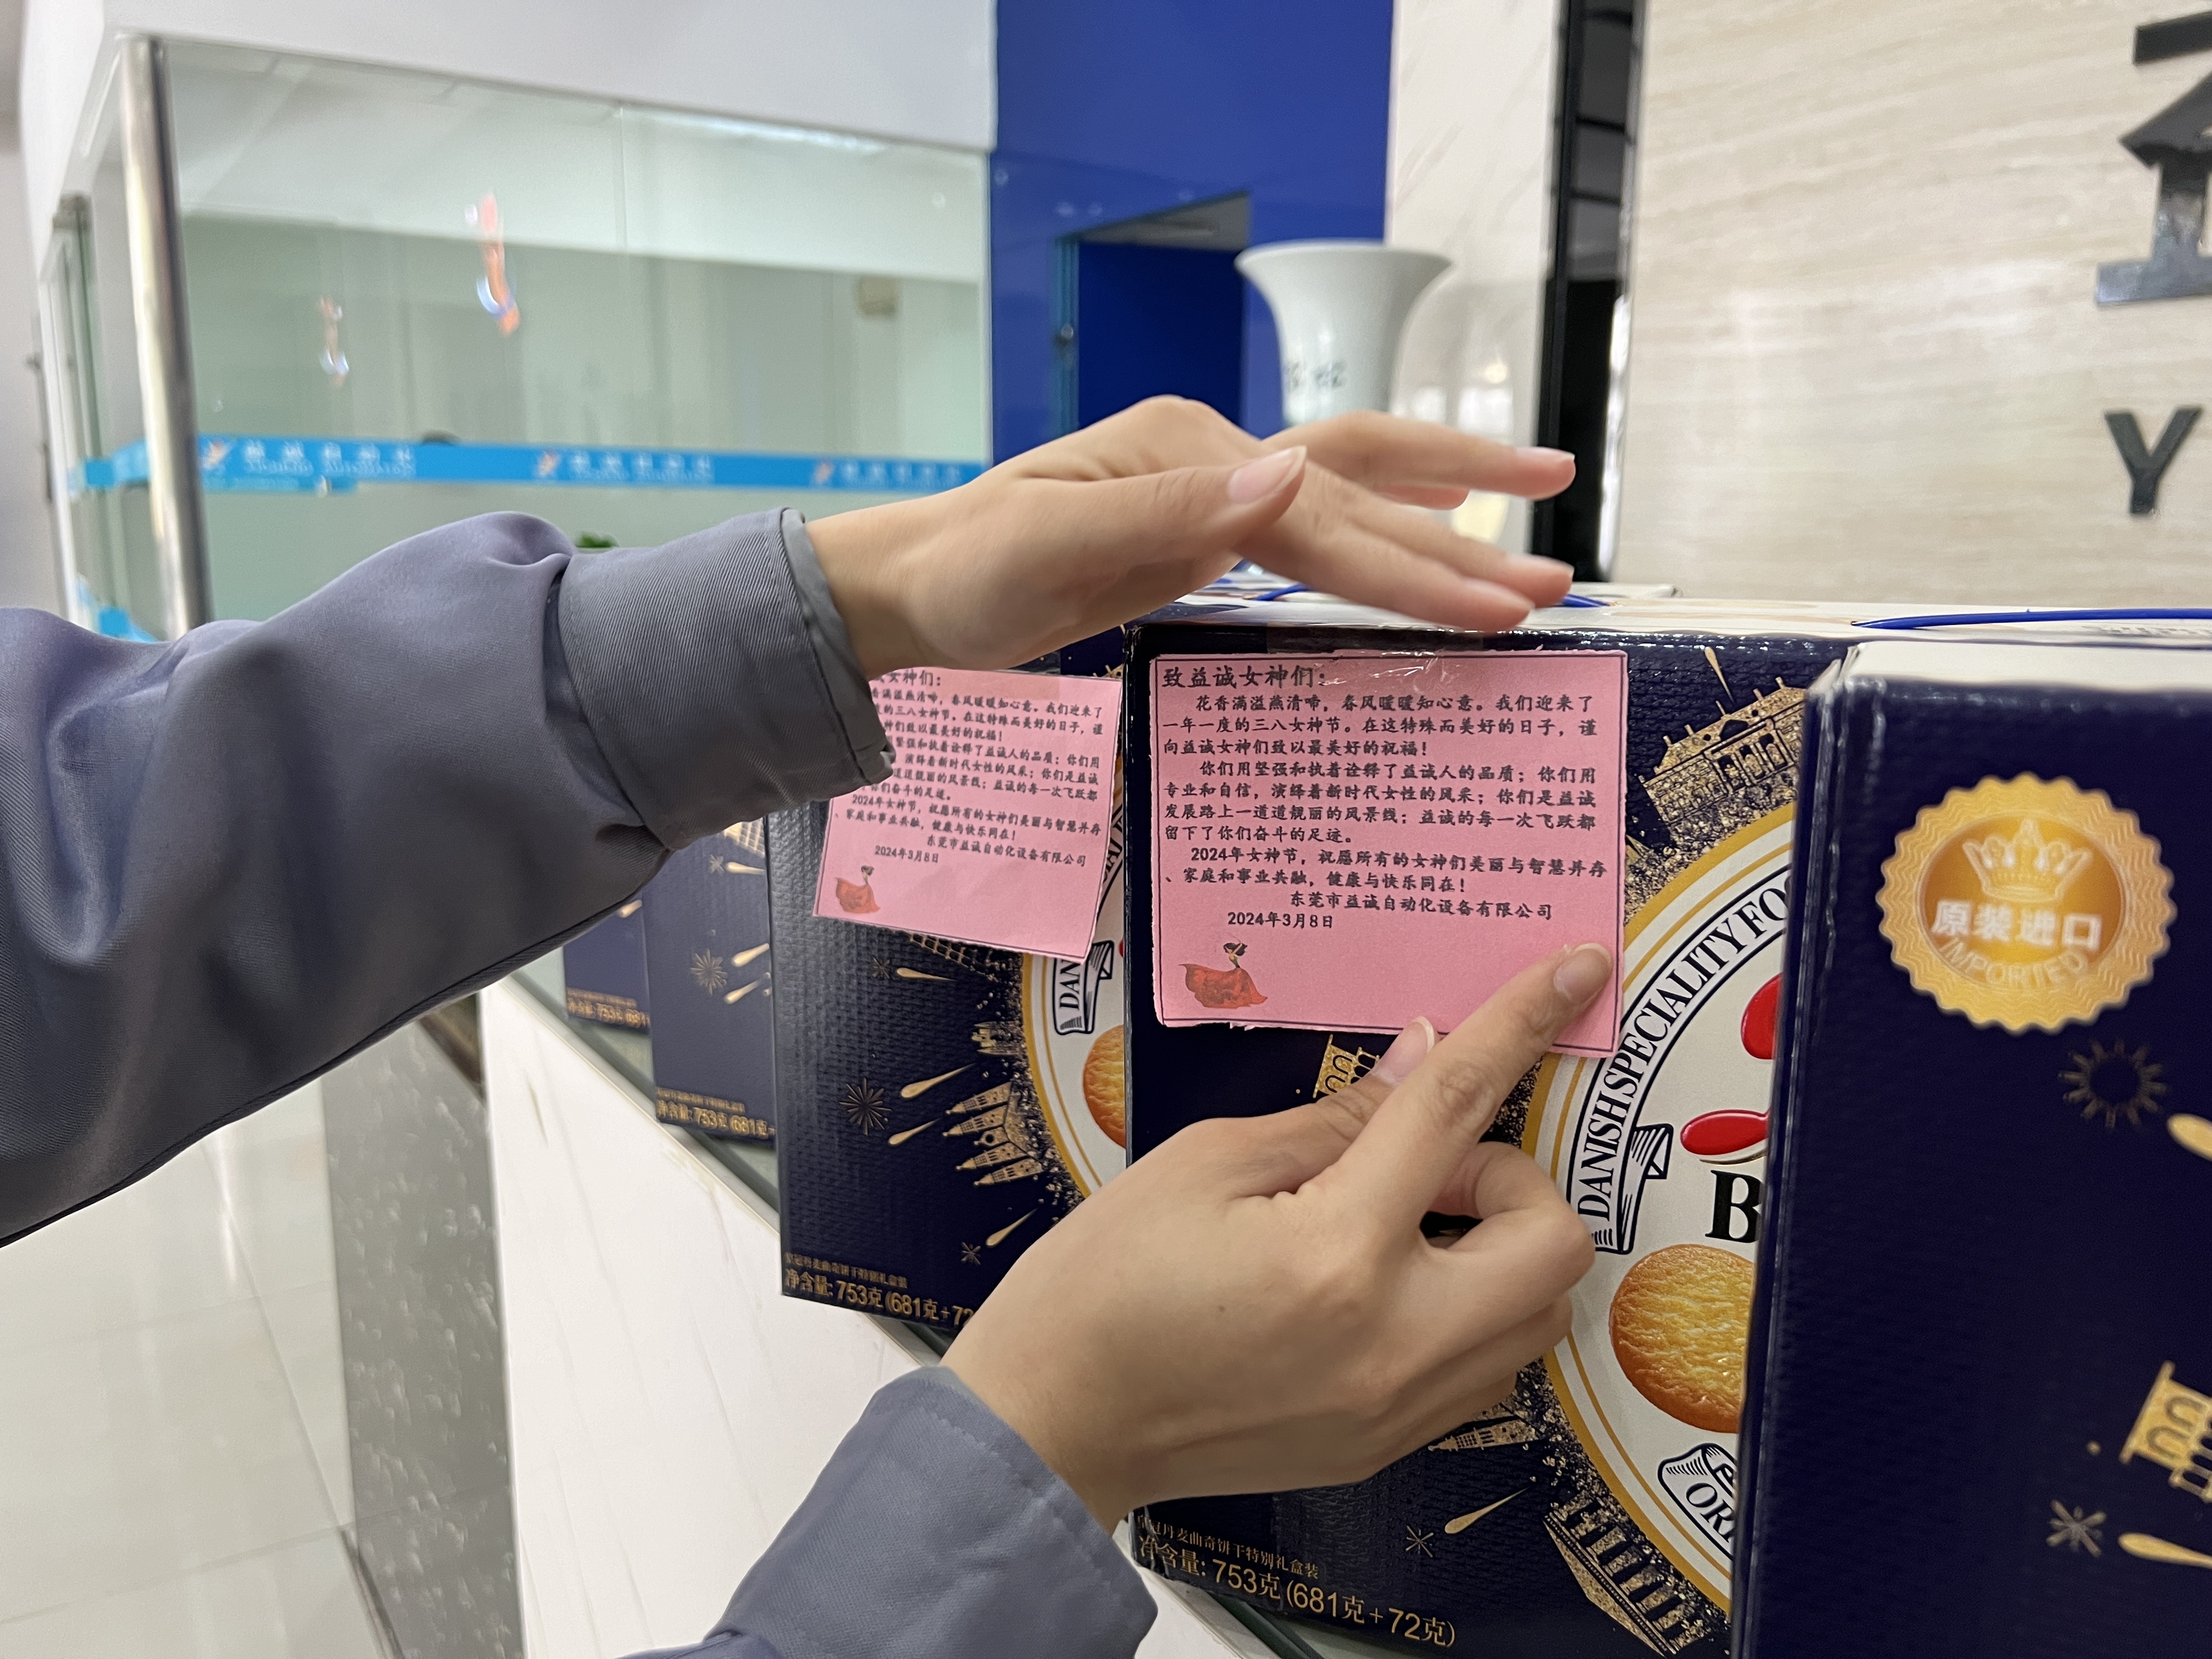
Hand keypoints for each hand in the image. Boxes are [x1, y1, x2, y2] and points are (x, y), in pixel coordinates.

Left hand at [807, 397, 1575, 677]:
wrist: (915, 585)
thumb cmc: (966, 571)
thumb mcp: (1046, 546)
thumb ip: (1165, 512)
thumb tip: (1284, 472)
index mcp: (1186, 452)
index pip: (1319, 515)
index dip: (1410, 563)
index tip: (1495, 604)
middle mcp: (1214, 456)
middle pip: (1359, 491)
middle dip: (1458, 543)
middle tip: (1555, 588)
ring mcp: (1214, 487)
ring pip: (1354, 487)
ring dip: (1446, 508)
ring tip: (1541, 513)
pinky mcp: (1209, 528)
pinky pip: (1321, 520)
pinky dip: (1390, 517)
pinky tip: (1442, 515)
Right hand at [942, 943, 1609, 1528]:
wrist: (1055, 1423)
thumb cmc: (1105, 1282)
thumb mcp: (1206, 1164)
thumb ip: (1331, 1118)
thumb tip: (1419, 1059)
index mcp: (1338, 1252)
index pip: (1456, 1108)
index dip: (1521, 1022)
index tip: (1577, 969)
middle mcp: (1394, 1341)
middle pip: (1552, 1240)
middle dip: (1508, 1177)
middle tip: (1419, 1164)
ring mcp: (1399, 1408)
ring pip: (1536, 1313)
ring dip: (1497, 1247)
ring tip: (1398, 1224)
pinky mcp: (1389, 1445)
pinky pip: (1486, 1368)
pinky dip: (1467, 1309)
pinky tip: (1384, 1285)